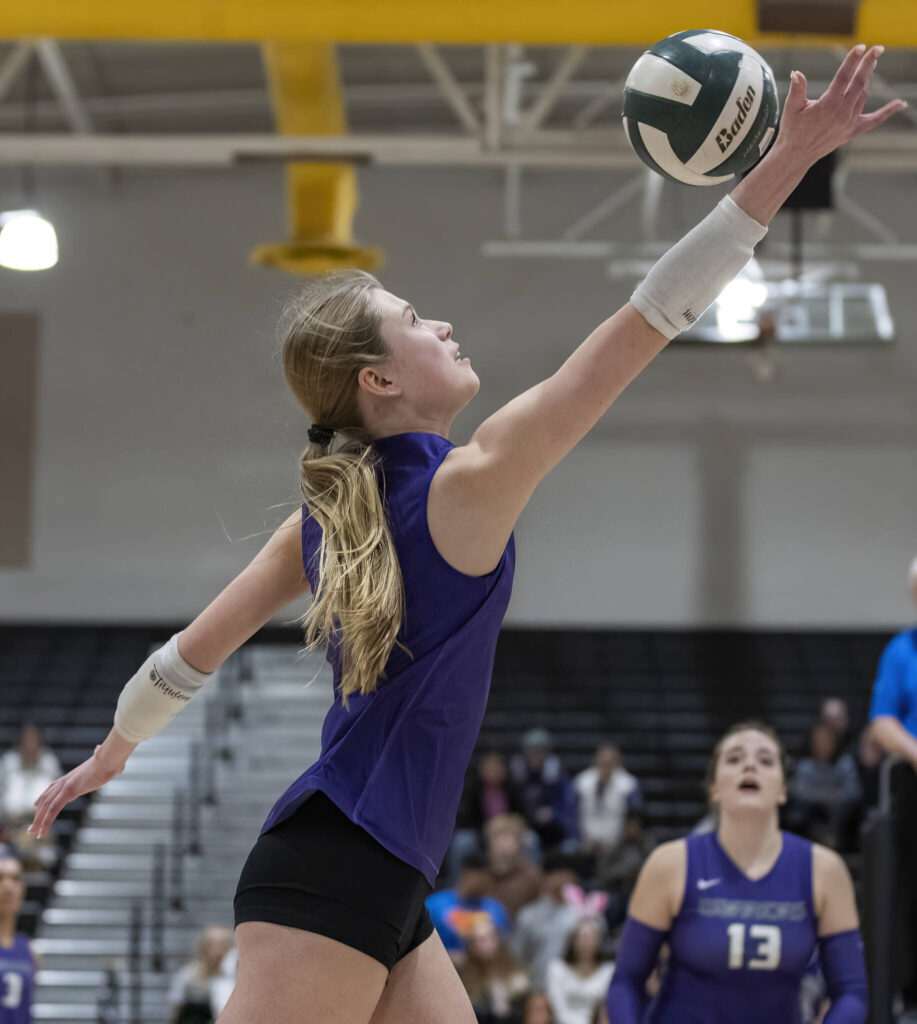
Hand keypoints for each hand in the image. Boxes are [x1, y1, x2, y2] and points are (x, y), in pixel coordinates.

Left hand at [29, 745, 125, 838]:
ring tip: (34, 834)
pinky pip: (53, 809)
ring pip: (46, 807)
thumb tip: (118, 766)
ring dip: (39, 821)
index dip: (43, 798)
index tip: (36, 806)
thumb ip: (110, 769)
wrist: (109, 759)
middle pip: (46, 799)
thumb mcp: (109, 768)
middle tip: (32, 828)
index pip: (52, 788)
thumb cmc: (112, 763)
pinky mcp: (68, 791)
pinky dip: (46, 821)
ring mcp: (65, 786)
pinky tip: (43, 831)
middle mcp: (65, 781)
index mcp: (72, 776)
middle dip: (38, 814)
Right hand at [776, 44, 905, 164]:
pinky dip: (888, 111)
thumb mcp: (792, 108)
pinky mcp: (852, 131)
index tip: (861, 47)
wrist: (796, 156)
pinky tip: (900, 103)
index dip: (852, 60)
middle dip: (869, 64)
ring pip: (864, 95)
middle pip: (859, 82)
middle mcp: (842, 112)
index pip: (844, 76)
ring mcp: (849, 122)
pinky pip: (874, 120)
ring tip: (872, 64)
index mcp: (828, 104)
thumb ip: (797, 89)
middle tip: (878, 48)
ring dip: (869, 78)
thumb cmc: (792, 130)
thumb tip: (796, 73)